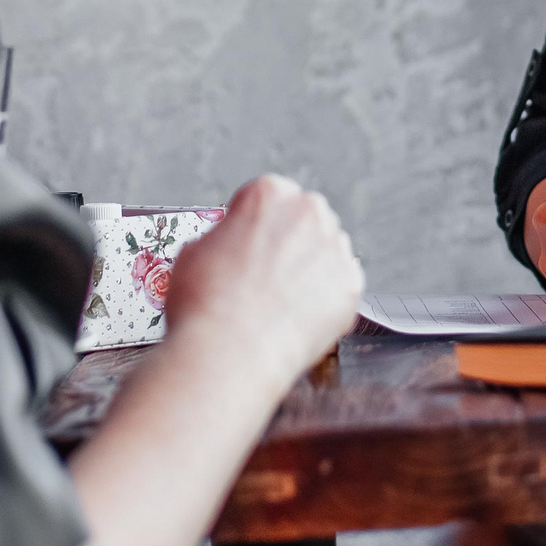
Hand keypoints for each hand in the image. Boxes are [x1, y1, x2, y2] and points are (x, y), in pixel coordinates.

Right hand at [164, 174, 364, 391]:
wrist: (229, 352)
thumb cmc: (205, 304)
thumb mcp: (194, 251)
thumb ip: (223, 238)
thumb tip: (230, 247)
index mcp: (269, 193)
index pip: (268, 200)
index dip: (254, 227)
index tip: (249, 246)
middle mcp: (309, 212)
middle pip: (304, 221)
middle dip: (289, 243)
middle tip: (267, 276)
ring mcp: (335, 248)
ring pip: (326, 253)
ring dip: (310, 270)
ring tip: (280, 303)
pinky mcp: (351, 285)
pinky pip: (340, 287)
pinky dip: (324, 301)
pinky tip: (297, 317)